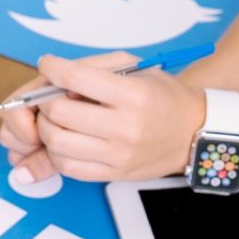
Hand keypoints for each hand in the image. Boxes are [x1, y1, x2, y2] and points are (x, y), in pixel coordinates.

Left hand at [1, 52, 205, 183]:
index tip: (48, 65)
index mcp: (133, 95)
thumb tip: (56, 77)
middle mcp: (125, 127)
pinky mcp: (113, 174)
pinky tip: (65, 139)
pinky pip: (69, 167)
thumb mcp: (138, 69)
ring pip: (58, 143)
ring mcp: (118, 154)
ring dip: (47, 128)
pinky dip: (57, 152)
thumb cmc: (163, 97)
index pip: (76, 78)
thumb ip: (97, 69)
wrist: (193, 132)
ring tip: (55, 119)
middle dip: (45, 100)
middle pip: (61, 113)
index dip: (52, 68)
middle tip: (50, 96)